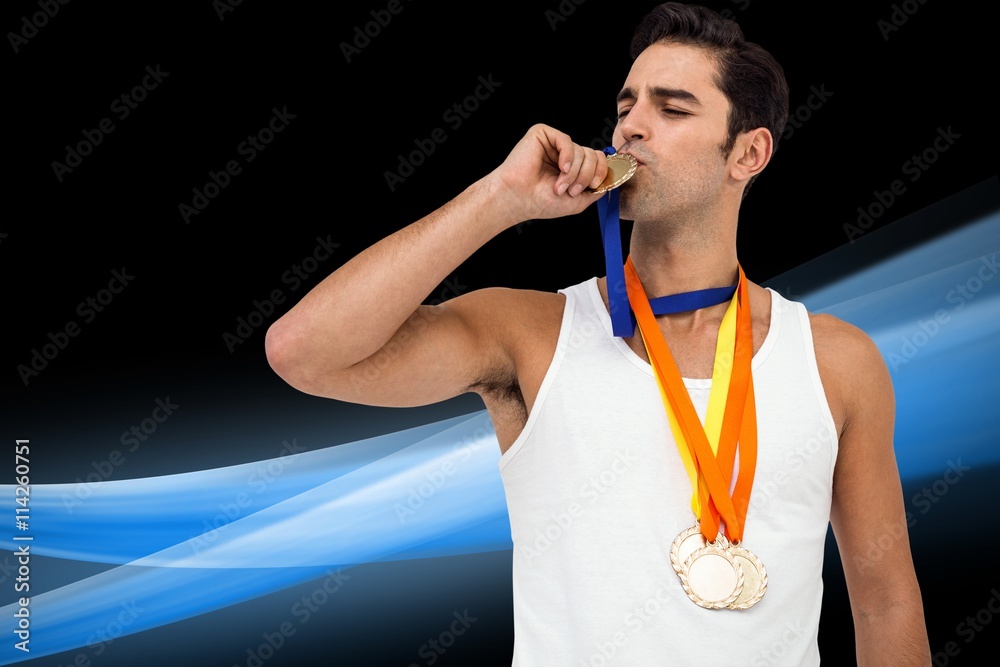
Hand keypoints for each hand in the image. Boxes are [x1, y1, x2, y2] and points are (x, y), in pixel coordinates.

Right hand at [485, 124, 609, 224]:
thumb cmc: (541, 202)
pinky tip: (560, 168)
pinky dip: (567, 157)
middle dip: (586, 175)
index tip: (594, 186)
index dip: (601, 172)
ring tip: (559, 186)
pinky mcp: (542, 134)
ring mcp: (554, 143)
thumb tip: (611, 180)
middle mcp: (565, 153)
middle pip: (593, 154)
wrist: (518, 199)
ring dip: (574, 172)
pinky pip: (566, 140)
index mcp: (573, 167)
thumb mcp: (578, 202)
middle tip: (572, 190)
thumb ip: (596, 191)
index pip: (597, 160)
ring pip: (581, 150)